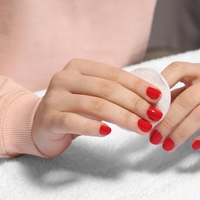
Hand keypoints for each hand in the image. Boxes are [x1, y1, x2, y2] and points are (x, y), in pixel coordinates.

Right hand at [32, 59, 162, 156]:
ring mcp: (55, 97)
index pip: (114, 75)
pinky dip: (93, 127)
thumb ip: (117, 92)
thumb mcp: (95, 95)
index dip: (138, 85)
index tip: (158, 97)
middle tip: (154, 116)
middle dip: (135, 103)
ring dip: (123, 118)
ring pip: (95, 105)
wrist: (40, 125)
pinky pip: (74, 121)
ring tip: (142, 128)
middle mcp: (65, 77)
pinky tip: (109, 133)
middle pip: (107, 89)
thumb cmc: (75, 109)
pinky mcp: (49, 118)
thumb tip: (153, 98)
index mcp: (80, 67)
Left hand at [149, 62, 199, 151]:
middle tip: (154, 138)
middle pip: (186, 100)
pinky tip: (194, 146)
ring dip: (181, 133)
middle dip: (167, 121)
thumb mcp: (192, 91)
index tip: (147, 105)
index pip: (177, 69)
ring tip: (168, 146)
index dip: (161, 84)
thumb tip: (146, 113)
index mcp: (198, 71)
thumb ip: (172, 98)